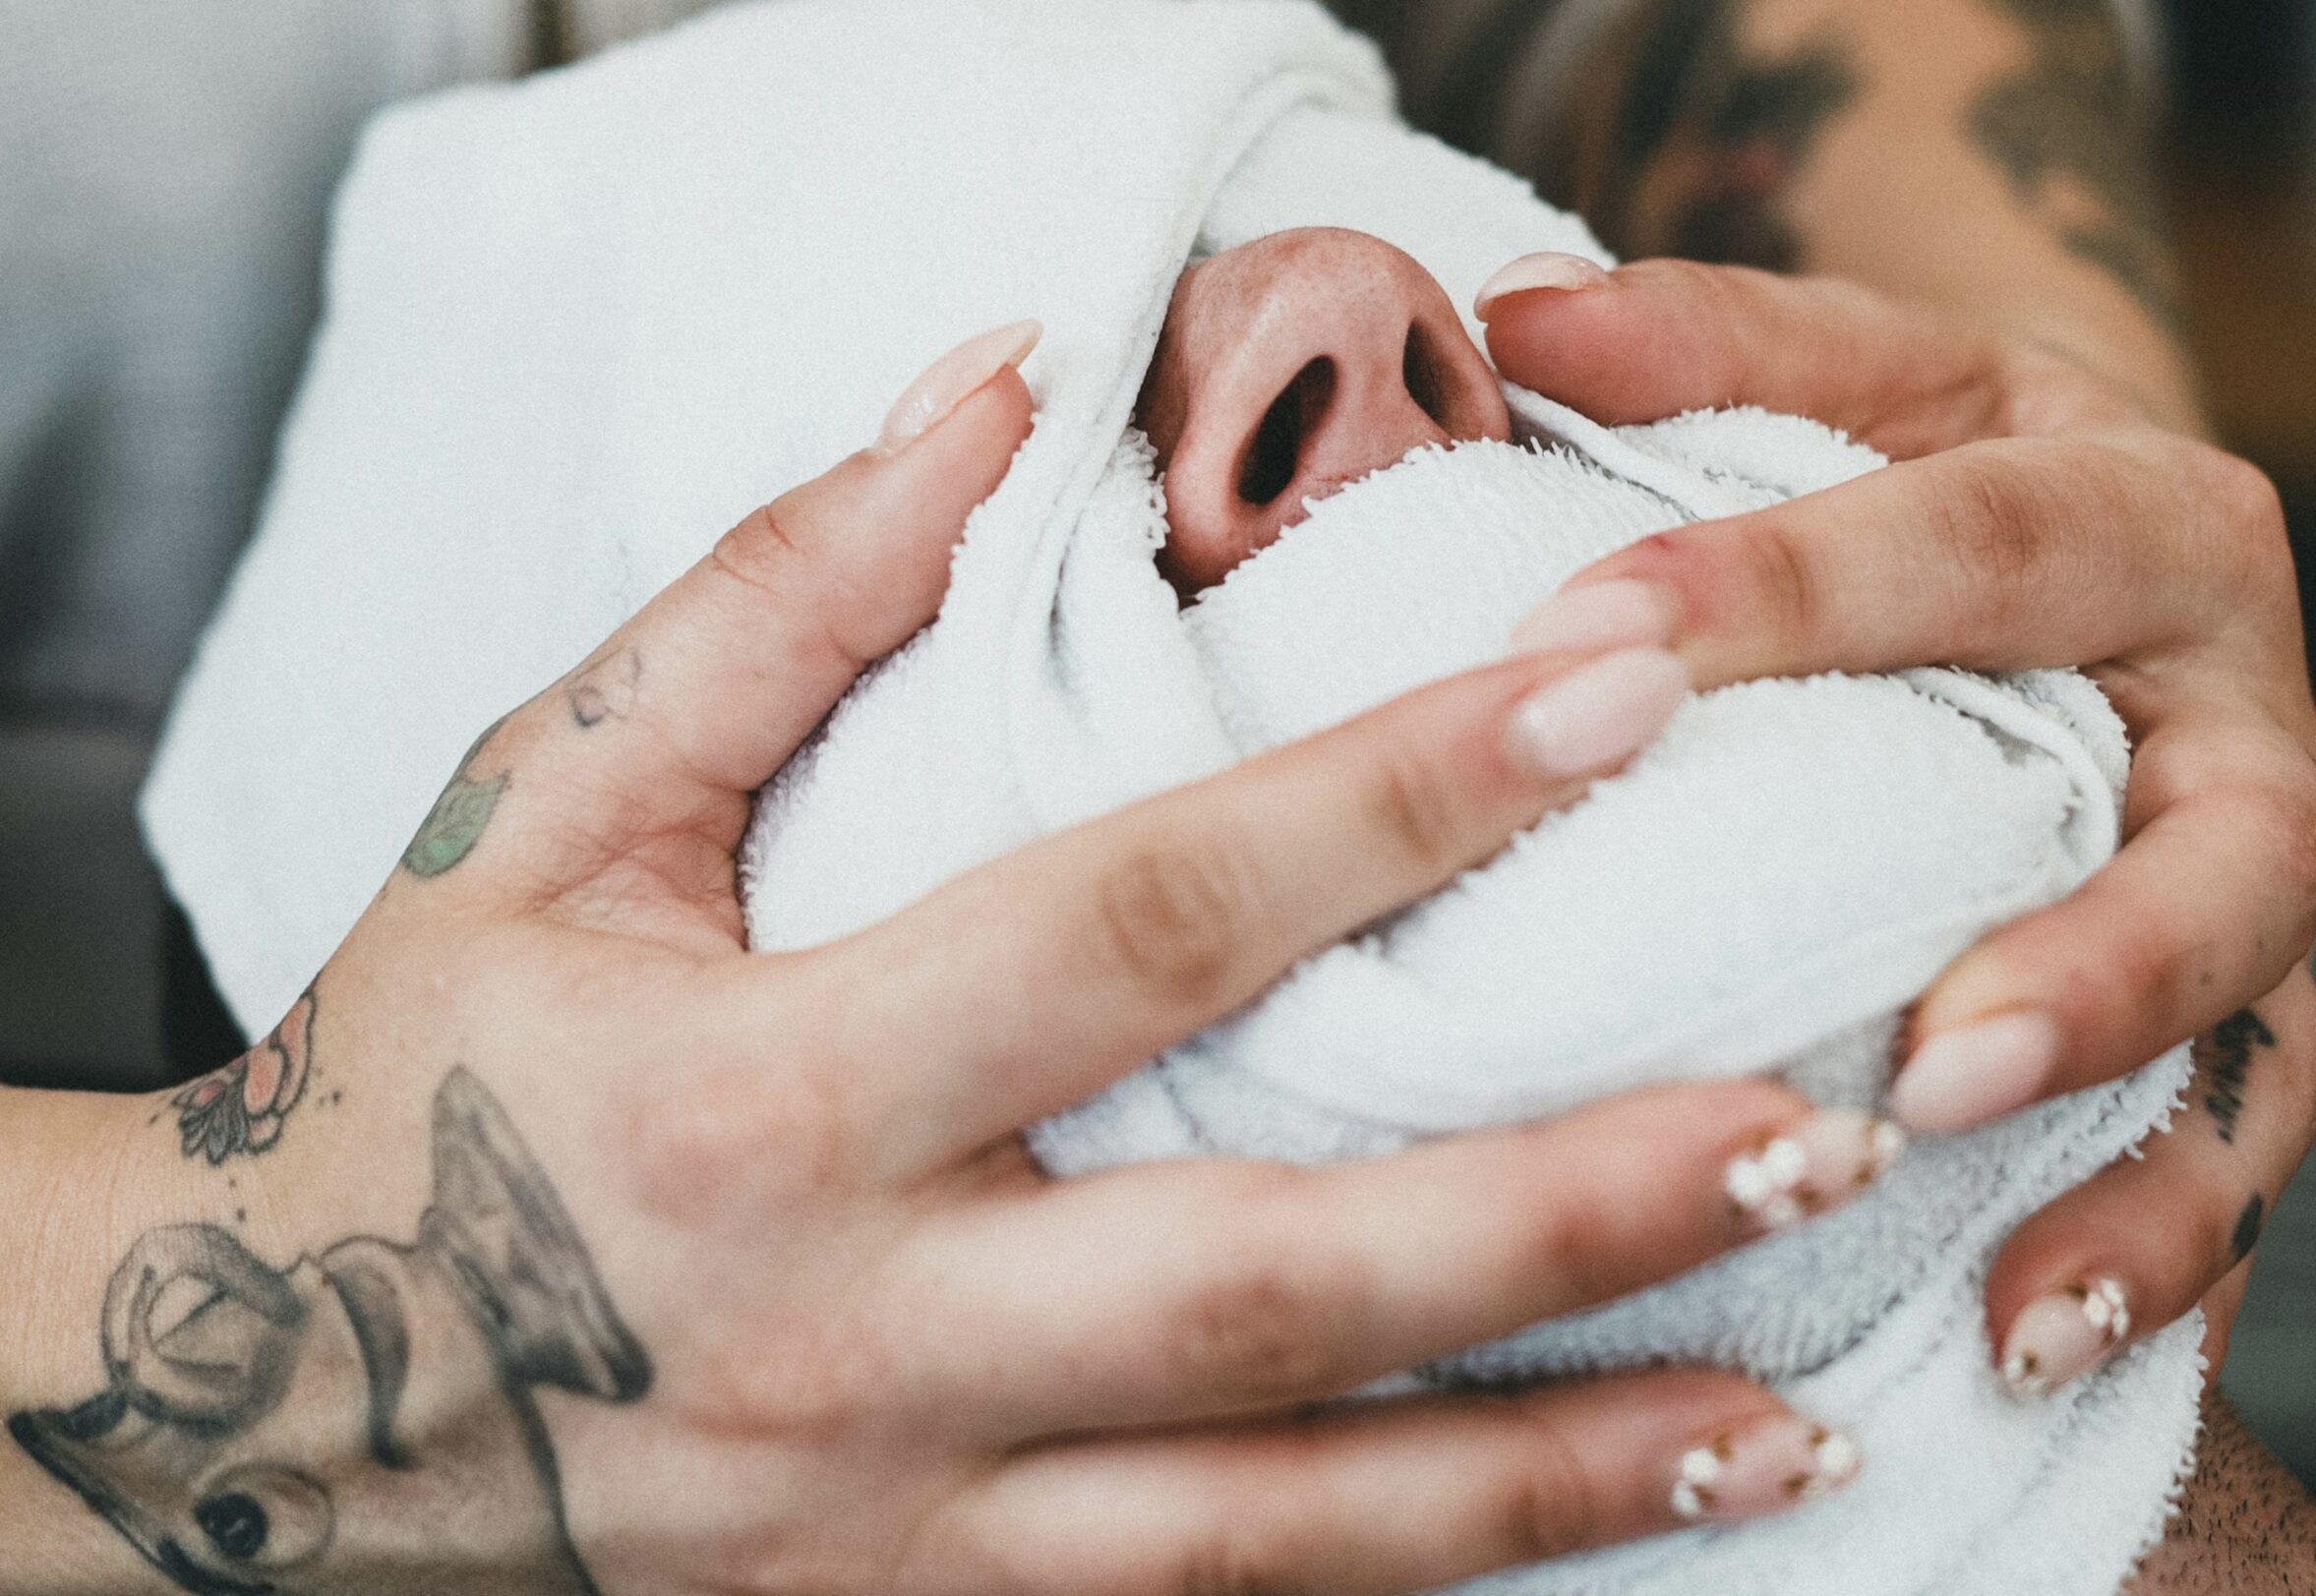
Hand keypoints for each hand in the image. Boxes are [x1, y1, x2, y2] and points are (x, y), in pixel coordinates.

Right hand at [4, 323, 1886, 1595]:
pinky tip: (1584, 1542)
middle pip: (1278, 1288)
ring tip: (1799, 1428)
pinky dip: (1409, 1593)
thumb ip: (770, 597)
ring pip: (1286, 1534)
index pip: (1141, 923)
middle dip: (1566, 1210)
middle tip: (1822, 1122)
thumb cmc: (412, 1072)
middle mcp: (859, 1342)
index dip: (1391, 805)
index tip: (1619, 700)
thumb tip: (985, 382)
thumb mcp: (542, 811)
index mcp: (762, 1099)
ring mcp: (897, 1536)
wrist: (240, 1416)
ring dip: (1558, 1477)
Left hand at [1476, 256, 2315, 1393]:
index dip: (1796, 594)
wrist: (2070, 559)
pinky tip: (2021, 1353)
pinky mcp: (2224, 1034)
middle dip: (2094, 963)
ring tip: (2017, 1295)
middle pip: (2228, 851)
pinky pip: (2219, 1168)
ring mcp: (2243, 903)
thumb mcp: (1844, 377)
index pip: (1985, 544)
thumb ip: (1702, 342)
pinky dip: (2143, 1266)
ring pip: (2256, 1055)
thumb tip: (1510, 314)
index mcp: (2145, 522)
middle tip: (1932, 1058)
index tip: (1591, 646)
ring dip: (2147, 1185)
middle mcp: (2237, 723)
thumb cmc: (1925, 479)